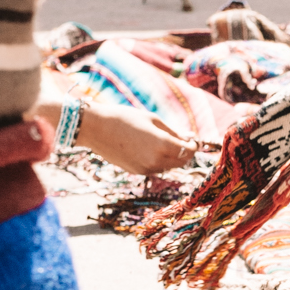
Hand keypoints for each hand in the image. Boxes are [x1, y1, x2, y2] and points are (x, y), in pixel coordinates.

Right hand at [34, 81, 195, 178]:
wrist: (96, 129)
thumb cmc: (125, 118)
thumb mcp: (152, 120)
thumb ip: (173, 132)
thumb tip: (190, 138)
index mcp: (162, 145)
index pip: (189, 151)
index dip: (193, 145)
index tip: (193, 139)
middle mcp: (156, 160)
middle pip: (181, 161)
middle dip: (184, 152)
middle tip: (182, 140)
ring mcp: (146, 169)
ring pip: (168, 166)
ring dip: (171, 157)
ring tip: (162, 141)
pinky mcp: (137, 172)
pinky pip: (155, 168)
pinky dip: (158, 160)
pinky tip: (148, 148)